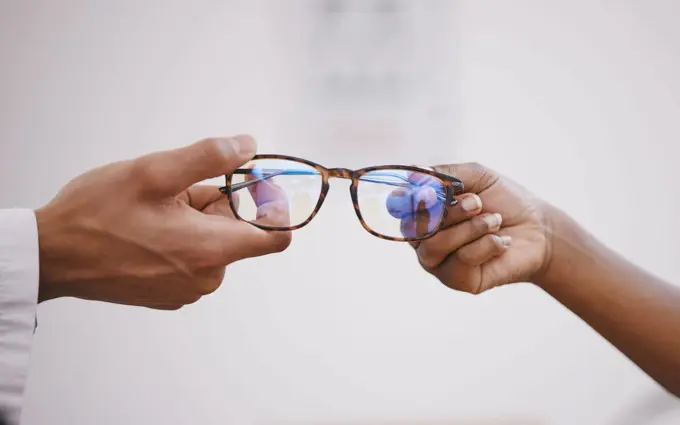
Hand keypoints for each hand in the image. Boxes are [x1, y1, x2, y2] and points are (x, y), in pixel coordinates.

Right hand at [35, 135, 290, 309]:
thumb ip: (210, 157)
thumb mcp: (154, 172)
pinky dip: (181, 238)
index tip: (251, 183)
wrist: (53, 256)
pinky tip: (148, 230)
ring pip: (213, 241)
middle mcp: (207, 276)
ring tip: (154, 211)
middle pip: (238, 231)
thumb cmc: (97, 215)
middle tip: (175, 191)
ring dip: (195, 219)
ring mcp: (188, 289)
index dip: (272, 204)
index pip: (277, 235)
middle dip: (217, 203)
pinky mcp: (171, 293)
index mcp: (212, 249)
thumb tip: (248, 146)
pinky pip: (193, 257)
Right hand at [402, 163, 552, 293]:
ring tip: (494, 221)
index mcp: (423, 211)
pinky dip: (486, 246)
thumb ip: (444, 174)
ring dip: (470, 228)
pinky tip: (502, 242)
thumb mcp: (476, 177)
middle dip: (450, 212)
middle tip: (478, 203)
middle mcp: (424, 239)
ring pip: (435, 245)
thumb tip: (412, 172)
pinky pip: (460, 262)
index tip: (434, 192)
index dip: (411, 200)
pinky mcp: (458, 280)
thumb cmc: (504, 201)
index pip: (399, 207)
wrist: (539, 230)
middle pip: (415, 227)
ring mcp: (438, 262)